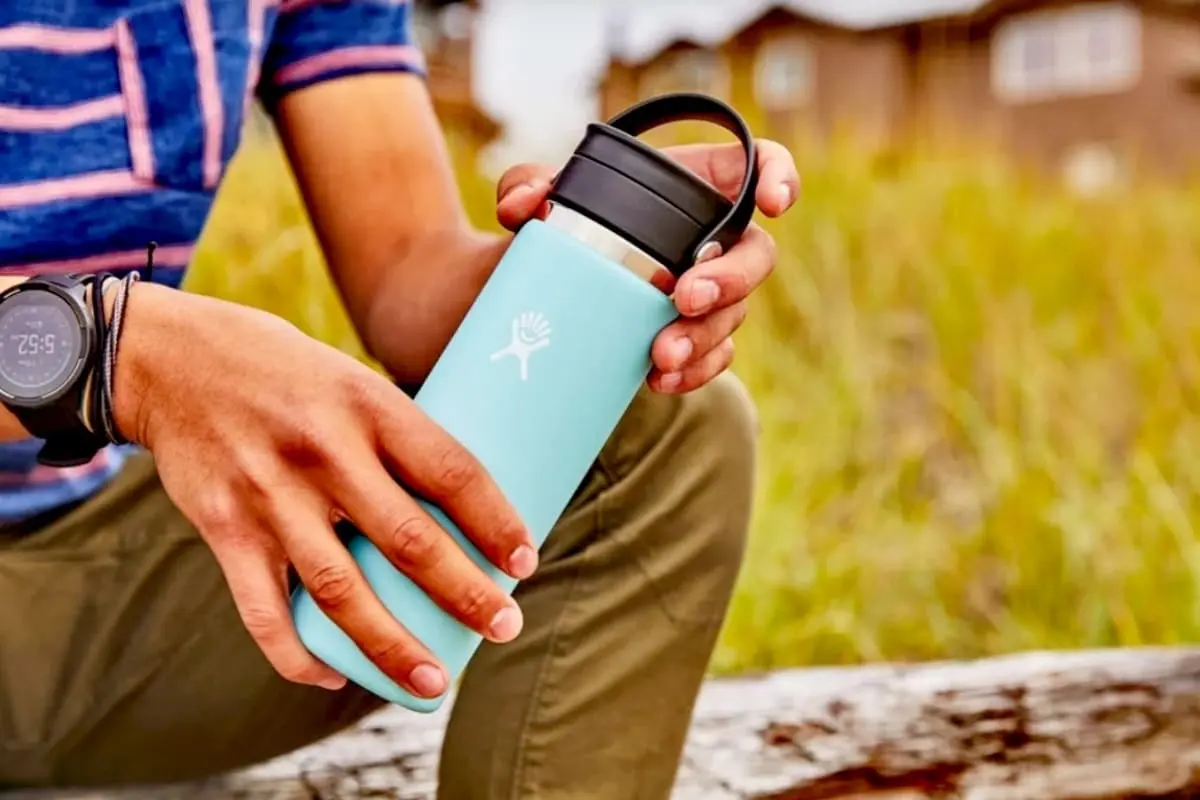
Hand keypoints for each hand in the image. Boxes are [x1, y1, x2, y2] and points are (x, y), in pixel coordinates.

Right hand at [113, 283, 536, 697]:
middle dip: (465, 594)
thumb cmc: (284, 371)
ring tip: (434, 682)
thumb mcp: (350, 377)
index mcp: (368, 405)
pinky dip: (300, 654)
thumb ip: (393, 436)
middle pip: (408, 540)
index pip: (451, 471)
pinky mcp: (224, 528)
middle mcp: (323, 450)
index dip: (496, 522)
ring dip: (393, 645)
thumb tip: (458, 503)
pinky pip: (265, 611)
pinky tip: (336, 674)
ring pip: (343, 591)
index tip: (525, 563)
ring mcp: (270, 494)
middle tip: (505, 626)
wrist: (171, 358)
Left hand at [495, 139, 798, 392]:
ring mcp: (707, 292)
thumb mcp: (533, 206)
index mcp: (690, 187)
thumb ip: (524, 186)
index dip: (779, 175)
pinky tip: (661, 381)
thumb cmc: (547, 236)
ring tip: (661, 355)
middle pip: (755, 254)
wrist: (532, 304)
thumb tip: (524, 205)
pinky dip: (694, 371)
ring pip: (734, 313)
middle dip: (732, 279)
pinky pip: (713, 356)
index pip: (755, 165)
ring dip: (705, 336)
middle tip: (684, 297)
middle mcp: (710, 239)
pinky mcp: (692, 337)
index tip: (774, 203)